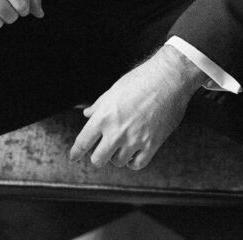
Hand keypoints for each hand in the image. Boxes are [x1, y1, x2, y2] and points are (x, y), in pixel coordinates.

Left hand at [69, 46, 206, 170]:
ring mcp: (134, 139)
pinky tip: (133, 153)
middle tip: (101, 151)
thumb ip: (99, 105)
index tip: (73, 156)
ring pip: (117, 162)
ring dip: (117, 156)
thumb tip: (88, 114)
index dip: (76, 152)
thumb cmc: (141, 79)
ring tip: (121, 145)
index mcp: (104, 115)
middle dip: (97, 156)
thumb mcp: (114, 89)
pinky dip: (133, 162)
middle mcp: (117, 131)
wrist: (168, 78)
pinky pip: (137, 164)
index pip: (83, 142)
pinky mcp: (151, 144)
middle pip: (98, 159)